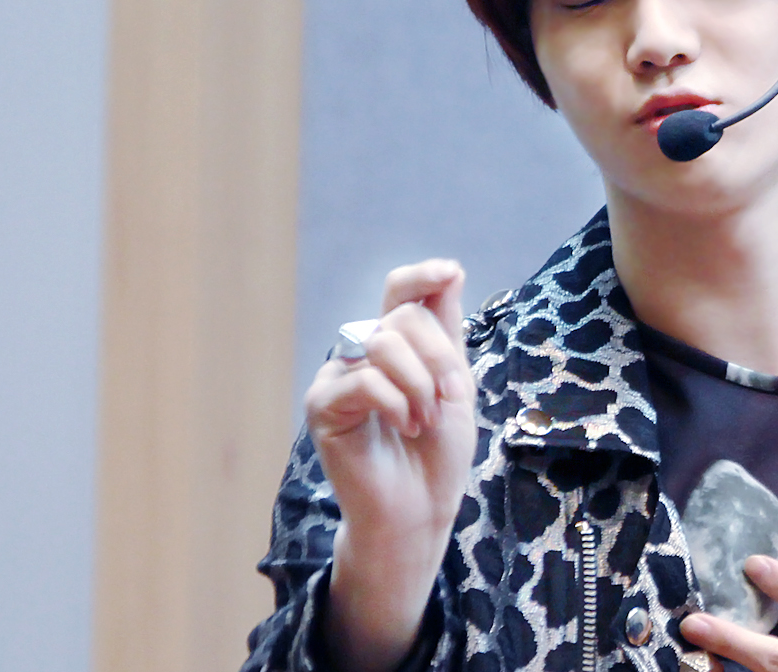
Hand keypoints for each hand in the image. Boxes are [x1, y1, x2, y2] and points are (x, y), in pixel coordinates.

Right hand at [303, 259, 477, 671]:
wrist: (421, 508)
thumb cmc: (437, 452)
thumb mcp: (455, 384)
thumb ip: (447, 331)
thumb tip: (450, 269)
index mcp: (395, 345)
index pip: (399, 291)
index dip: (422, 276)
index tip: (450, 273)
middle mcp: (362, 353)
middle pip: (403, 318)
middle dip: (439, 358)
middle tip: (447, 400)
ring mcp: (338, 376)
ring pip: (385, 344)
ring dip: (420, 384)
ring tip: (424, 420)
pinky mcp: (322, 404)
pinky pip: (366, 380)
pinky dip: (397, 403)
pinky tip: (405, 427)